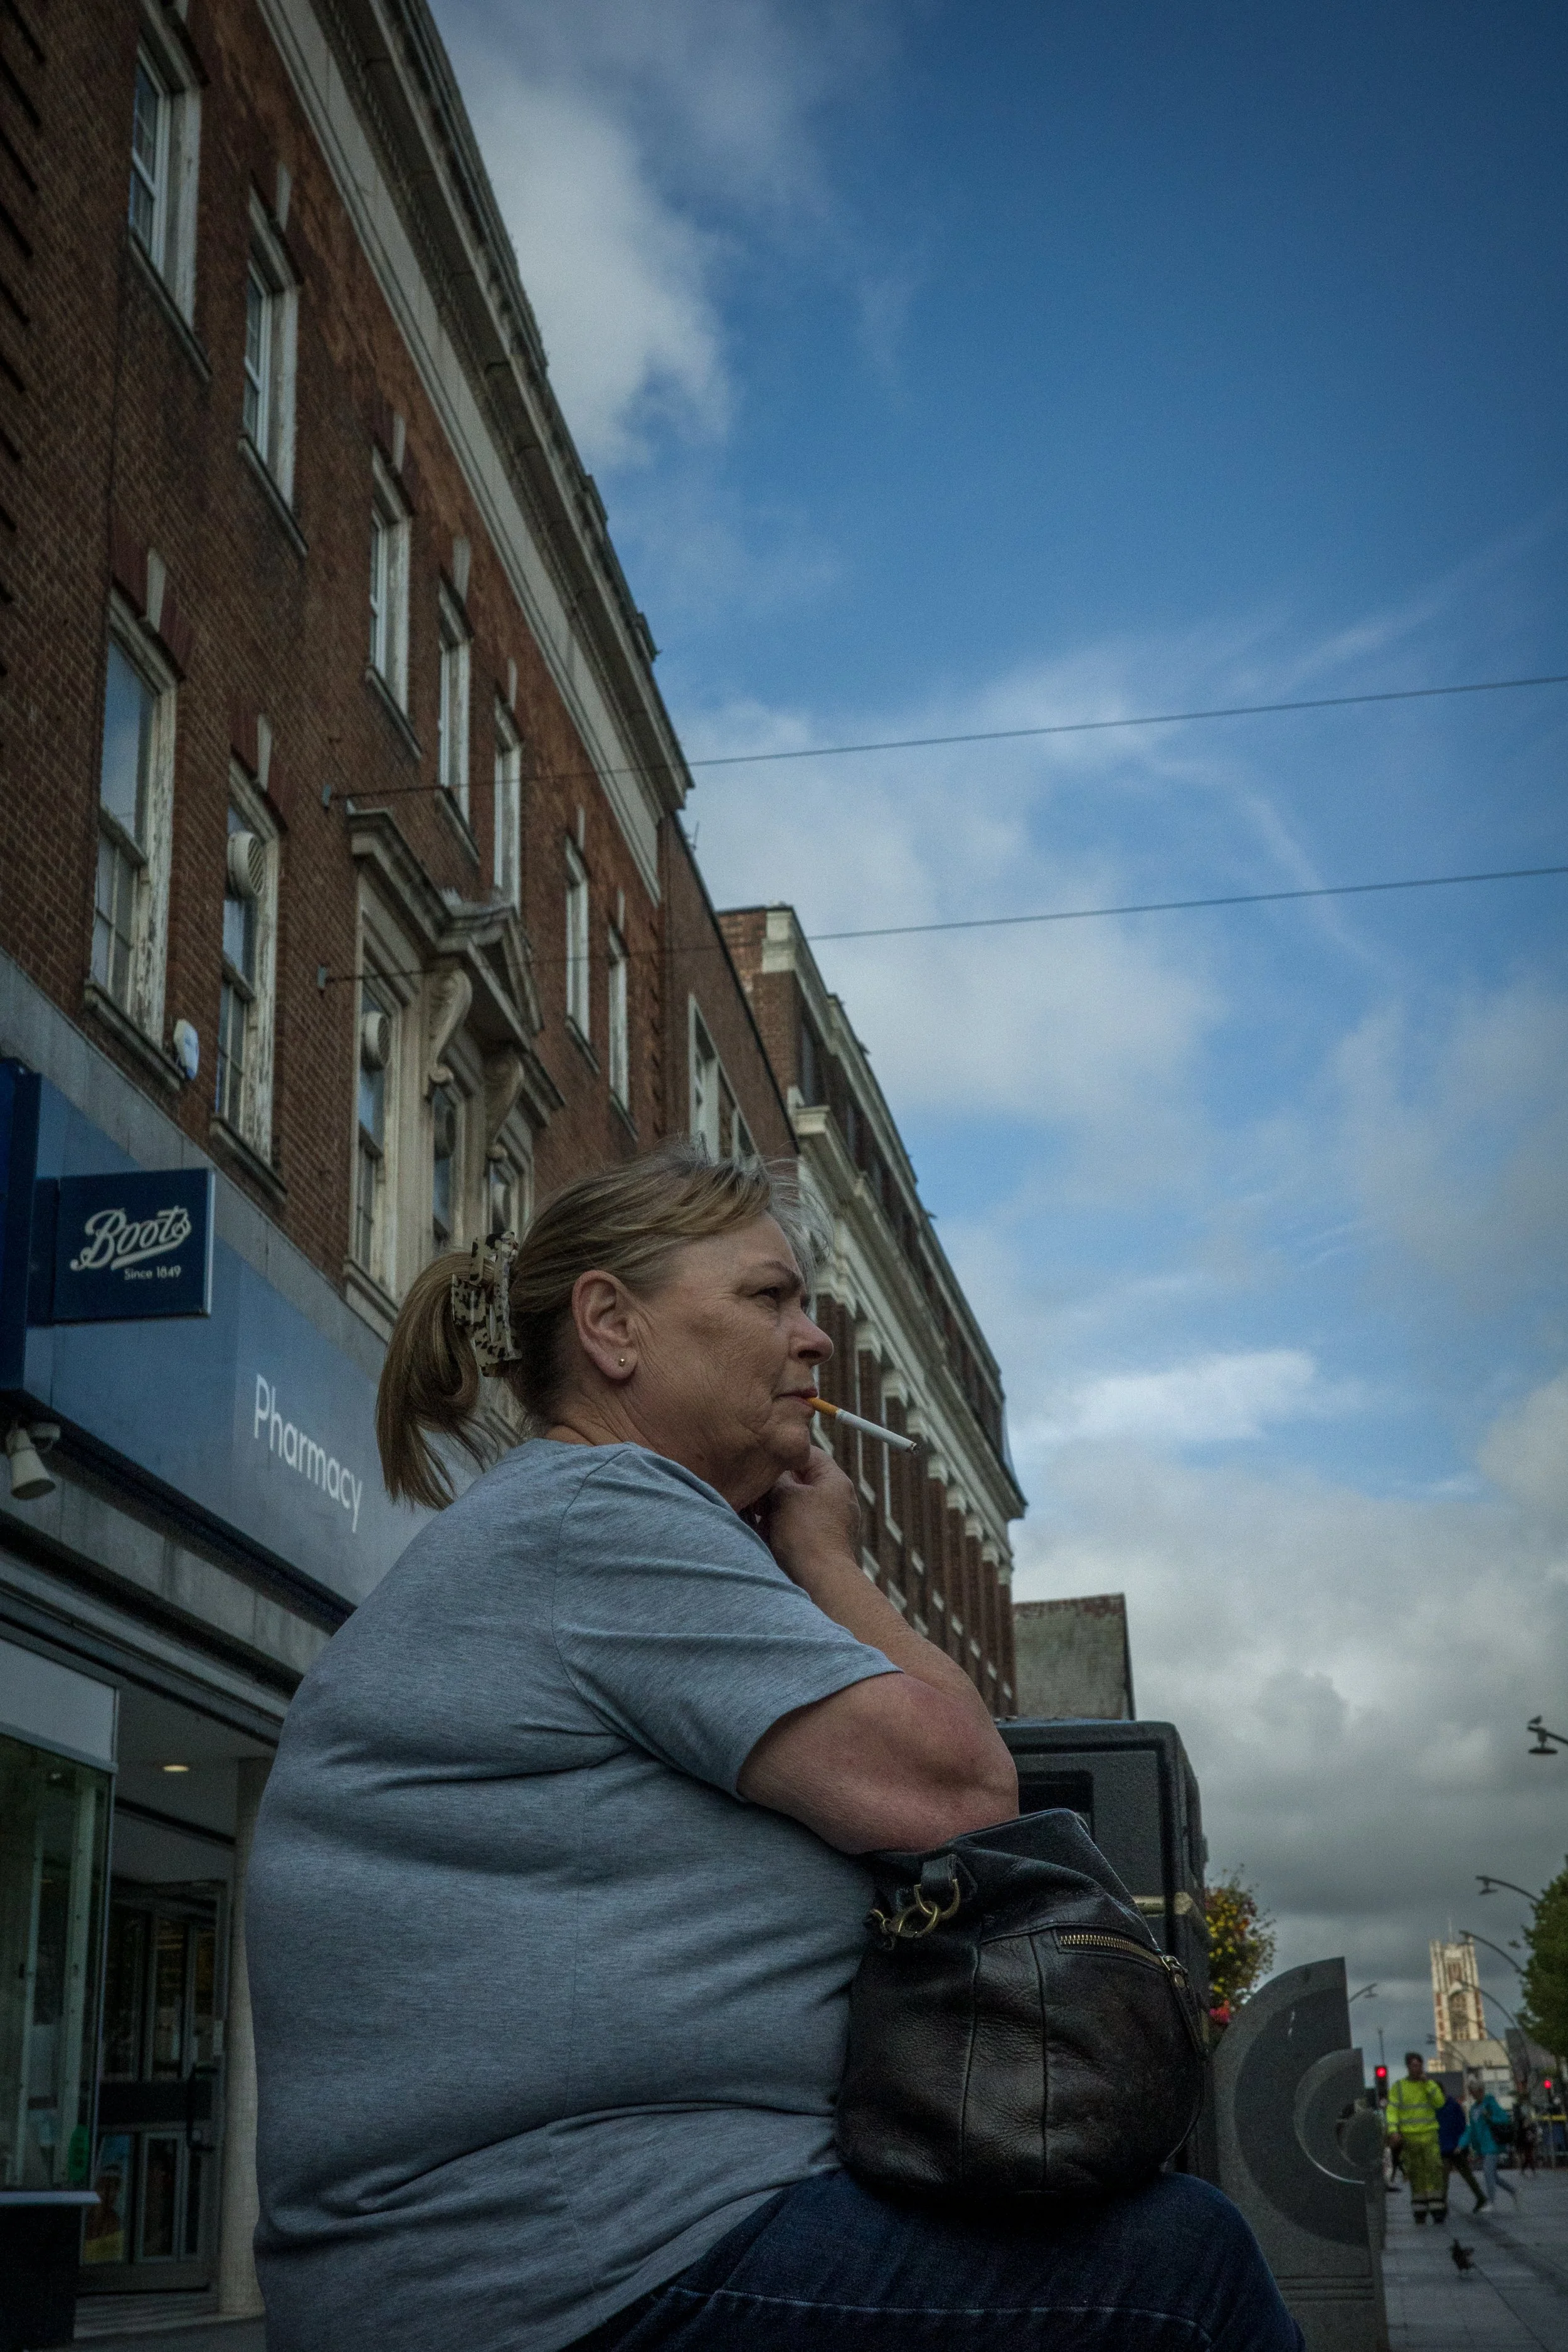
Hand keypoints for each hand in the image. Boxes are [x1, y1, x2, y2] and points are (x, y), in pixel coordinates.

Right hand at [758, 1443, 861, 1592]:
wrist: (819, 1579)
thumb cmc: (806, 1536)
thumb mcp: (784, 1496)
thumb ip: (776, 1478)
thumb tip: (769, 1473)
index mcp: (836, 1481)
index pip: (808, 1454)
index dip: (782, 1456)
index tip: (763, 1464)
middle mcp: (838, 1500)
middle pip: (801, 1482)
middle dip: (776, 1489)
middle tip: (758, 1496)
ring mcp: (832, 1522)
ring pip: (797, 1506)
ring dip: (776, 1510)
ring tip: (760, 1518)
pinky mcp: (823, 1542)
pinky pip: (799, 1527)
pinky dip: (783, 1528)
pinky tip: (767, 1535)